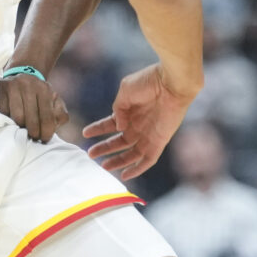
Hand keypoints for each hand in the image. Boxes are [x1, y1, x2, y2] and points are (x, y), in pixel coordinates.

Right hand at [0, 71, 68, 142]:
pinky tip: (12, 117)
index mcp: (45, 89)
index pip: (47, 117)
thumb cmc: (41, 95)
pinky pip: (4, 112)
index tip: (44, 140)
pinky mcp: (0, 88)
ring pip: (17, 118)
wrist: (23, 74)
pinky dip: (8, 118)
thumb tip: (53, 128)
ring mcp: (13, 85)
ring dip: (20, 127)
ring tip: (23, 128)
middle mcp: (29, 85)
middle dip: (33, 133)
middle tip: (33, 137)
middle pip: (31, 120)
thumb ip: (60, 115)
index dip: (46, 133)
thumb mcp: (55, 101)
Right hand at [84, 63, 195, 179]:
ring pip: (131, 153)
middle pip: (119, 141)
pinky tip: (125, 175)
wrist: (171, 82)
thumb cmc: (148, 82)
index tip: (85, 133)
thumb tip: (118, 127)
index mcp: (130, 111)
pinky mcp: (160, 141)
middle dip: (105, 148)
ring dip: (117, 161)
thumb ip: (118, 109)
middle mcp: (139, 124)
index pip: (111, 124)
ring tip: (103, 166)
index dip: (98, 129)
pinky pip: (148, 159)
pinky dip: (137, 168)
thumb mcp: (125, 92)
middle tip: (90, 154)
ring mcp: (149, 133)